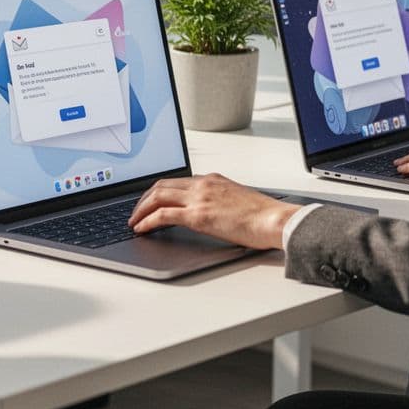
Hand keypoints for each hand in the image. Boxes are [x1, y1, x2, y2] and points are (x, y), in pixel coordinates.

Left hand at [128, 173, 297, 249]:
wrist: (275, 220)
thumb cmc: (264, 215)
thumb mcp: (237, 200)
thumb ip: (218, 201)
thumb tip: (209, 213)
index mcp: (212, 179)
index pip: (177, 181)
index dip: (158, 191)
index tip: (150, 201)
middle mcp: (203, 184)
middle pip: (161, 185)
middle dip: (143, 199)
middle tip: (136, 212)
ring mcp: (199, 198)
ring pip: (157, 196)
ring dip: (140, 209)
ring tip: (134, 221)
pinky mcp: (198, 215)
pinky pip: (163, 215)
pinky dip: (147, 221)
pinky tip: (141, 229)